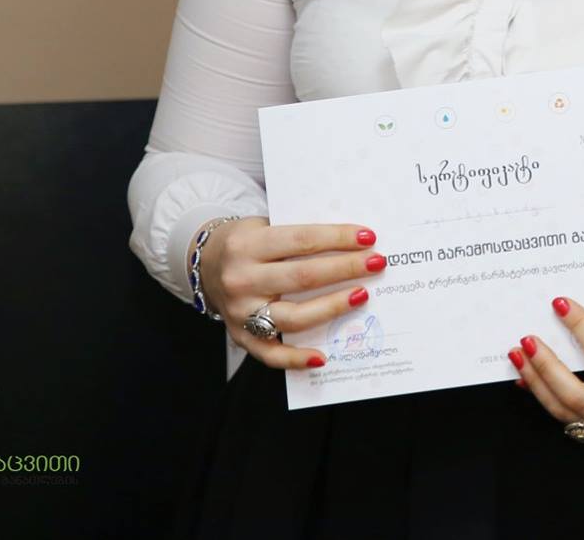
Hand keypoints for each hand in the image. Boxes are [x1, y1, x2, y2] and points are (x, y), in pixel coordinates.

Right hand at [196, 219, 385, 370]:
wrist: (206, 264)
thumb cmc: (248, 242)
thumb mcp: (264, 225)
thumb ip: (298, 235)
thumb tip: (351, 242)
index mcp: (247, 245)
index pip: (301, 240)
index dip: (337, 238)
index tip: (368, 237)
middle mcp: (241, 279)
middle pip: (303, 277)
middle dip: (345, 269)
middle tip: (377, 263)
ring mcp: (240, 312)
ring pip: (293, 316)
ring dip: (333, 307)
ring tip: (362, 295)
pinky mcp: (241, 337)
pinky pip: (271, 354)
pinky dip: (297, 359)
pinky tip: (323, 357)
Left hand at [510, 296, 583, 439]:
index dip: (581, 327)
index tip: (561, 304)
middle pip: (575, 395)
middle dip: (546, 366)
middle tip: (527, 339)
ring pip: (564, 410)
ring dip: (537, 381)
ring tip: (519, 354)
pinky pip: (568, 416)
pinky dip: (546, 394)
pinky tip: (528, 376)